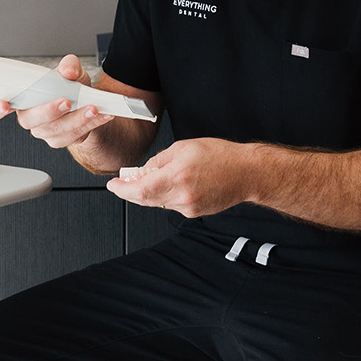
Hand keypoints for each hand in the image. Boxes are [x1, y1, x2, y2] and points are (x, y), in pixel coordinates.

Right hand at [0, 54, 115, 149]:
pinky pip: (74, 135)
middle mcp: (30, 117)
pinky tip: (101, 114)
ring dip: (77, 118)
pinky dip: (91, 123)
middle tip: (66, 101)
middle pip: (31, 120)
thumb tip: (67, 70)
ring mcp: (45, 131)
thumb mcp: (71, 71)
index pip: (0, 106)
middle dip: (49, 111)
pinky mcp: (60, 140)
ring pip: (56, 129)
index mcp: (23, 99)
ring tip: (93, 107)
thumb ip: (68, 66)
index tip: (3, 105)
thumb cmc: (70, 88)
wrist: (88, 105)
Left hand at [106, 139, 256, 218]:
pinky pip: (172, 205)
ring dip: (150, 192)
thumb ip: (159, 160)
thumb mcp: (184, 147)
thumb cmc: (221, 156)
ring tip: (153, 178)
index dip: (122, 189)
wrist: (247, 173)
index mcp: (178, 176)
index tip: (113, 185)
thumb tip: (143, 170)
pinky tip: (175, 184)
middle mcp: (182, 195)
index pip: (141, 189)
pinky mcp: (195, 213)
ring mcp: (189, 207)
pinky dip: (166, 196)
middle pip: (145, 199)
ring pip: (158, 203)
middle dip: (131, 191)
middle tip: (124, 182)